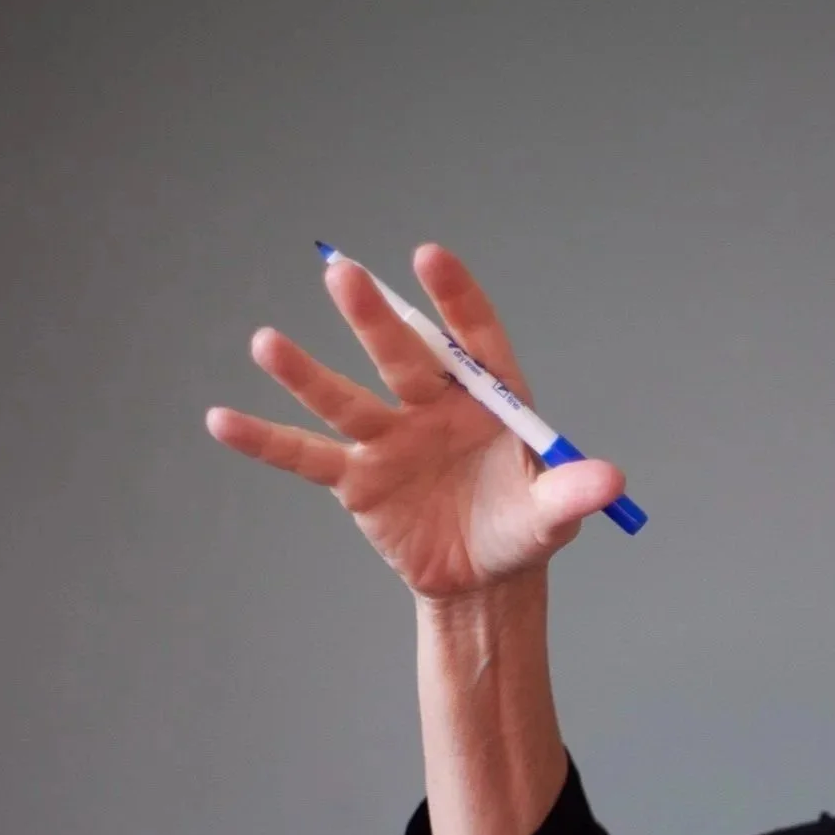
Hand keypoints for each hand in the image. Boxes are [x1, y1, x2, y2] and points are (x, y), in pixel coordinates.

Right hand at [203, 242, 625, 601]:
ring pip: (344, 397)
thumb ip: (575, 492)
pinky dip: (264, 440)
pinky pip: (306, 455)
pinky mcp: (355, 478)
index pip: (472, 338)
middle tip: (343, 277)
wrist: (483, 578)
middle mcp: (431, 405)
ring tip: (266, 342)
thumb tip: (612, 481)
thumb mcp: (555, 515)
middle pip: (400, 356)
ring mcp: (388, 438)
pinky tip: (221, 419)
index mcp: (488, 398)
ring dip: (305, 372)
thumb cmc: (523, 527)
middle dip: (374, 319)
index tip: (428, 257)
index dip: (453, 297)